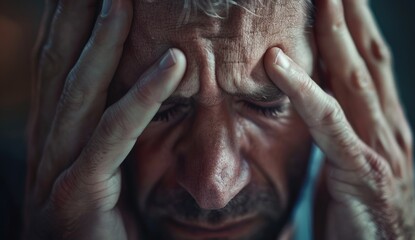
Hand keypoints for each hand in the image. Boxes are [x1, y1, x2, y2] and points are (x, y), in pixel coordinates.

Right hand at [23, 0, 185, 238]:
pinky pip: (113, 134)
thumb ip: (114, 139)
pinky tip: (171, 63)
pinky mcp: (77, 194)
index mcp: (54, 143)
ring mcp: (57, 172)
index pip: (58, 72)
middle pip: (60, 69)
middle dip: (76, 20)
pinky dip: (143, 96)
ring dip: (104, 41)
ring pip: (80, 92)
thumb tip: (138, 96)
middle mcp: (47, 149)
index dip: (69, 28)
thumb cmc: (107, 230)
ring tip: (124, 0)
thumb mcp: (110, 176)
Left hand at [264, 0, 414, 238]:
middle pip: (365, 55)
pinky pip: (328, 121)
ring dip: (332, 32)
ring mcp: (378, 144)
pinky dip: (303, 89)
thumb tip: (310, 103)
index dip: (351, 24)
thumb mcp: (346, 162)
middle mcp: (386, 123)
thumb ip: (334, 130)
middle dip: (349, 13)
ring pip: (352, 76)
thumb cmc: (361, 211)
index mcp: (380, 121)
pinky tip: (277, 64)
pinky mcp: (362, 169)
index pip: (365, 61)